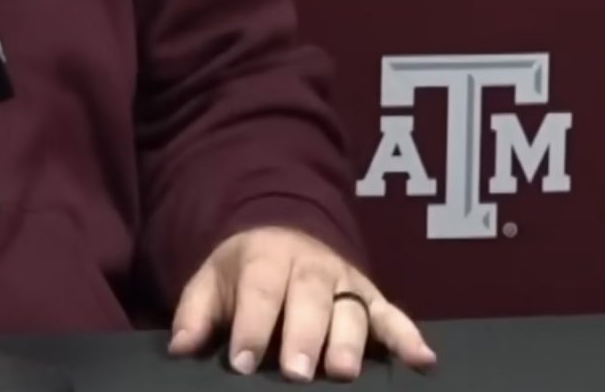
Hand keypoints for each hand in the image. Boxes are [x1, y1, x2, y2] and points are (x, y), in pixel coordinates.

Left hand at [168, 225, 434, 381]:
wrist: (282, 230)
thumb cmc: (244, 271)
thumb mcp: (211, 281)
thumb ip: (195, 314)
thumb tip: (181, 348)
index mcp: (266, 257)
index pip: (259, 291)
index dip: (251, 326)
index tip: (242, 363)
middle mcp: (310, 265)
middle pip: (309, 298)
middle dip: (303, 335)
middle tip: (296, 372)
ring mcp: (345, 280)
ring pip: (351, 307)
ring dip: (349, 340)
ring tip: (342, 372)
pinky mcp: (372, 296)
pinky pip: (393, 314)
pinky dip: (409, 336)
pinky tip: (423, 359)